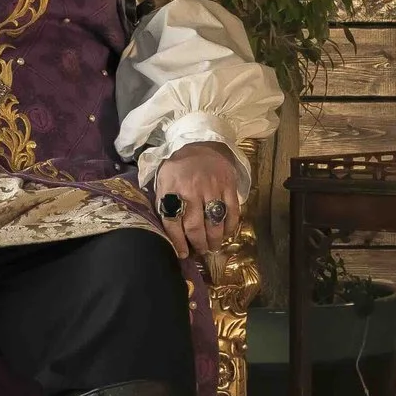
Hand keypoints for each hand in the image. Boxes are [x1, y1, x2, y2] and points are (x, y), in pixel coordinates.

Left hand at [151, 142, 245, 259]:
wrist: (200, 141)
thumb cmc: (178, 165)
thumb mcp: (163, 179)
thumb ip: (163, 201)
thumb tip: (166, 231)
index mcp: (172, 189)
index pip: (172, 222)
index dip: (177, 242)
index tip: (182, 254)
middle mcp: (191, 190)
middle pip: (194, 227)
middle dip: (197, 244)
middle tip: (200, 251)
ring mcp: (212, 188)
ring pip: (214, 223)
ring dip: (214, 240)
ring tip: (212, 247)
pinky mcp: (229, 186)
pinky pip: (232, 212)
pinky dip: (230, 227)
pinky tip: (226, 234)